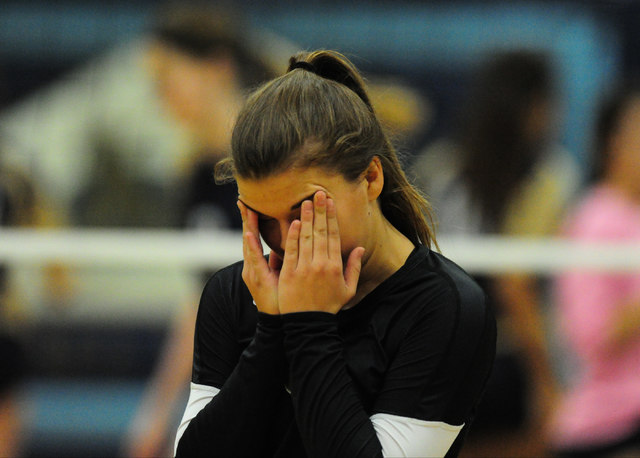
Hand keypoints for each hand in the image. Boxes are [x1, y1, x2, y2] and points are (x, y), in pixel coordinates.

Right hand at [238, 201, 280, 314]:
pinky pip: (255, 259)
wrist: (278, 321)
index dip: (252, 220)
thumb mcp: (281, 274)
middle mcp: (252, 265)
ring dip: (247, 226)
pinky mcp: (256, 278)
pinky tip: (248, 233)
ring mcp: (252, 271)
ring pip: (248, 245)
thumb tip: (291, 240)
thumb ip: (281, 258)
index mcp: (258, 263)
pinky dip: (251, 245)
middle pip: (248, 237)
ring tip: (246, 210)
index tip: (249, 203)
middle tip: (243, 200)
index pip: (255, 237)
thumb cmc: (281, 297)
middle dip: (246, 218)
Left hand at [278, 191, 364, 314]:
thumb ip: (353, 267)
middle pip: (320, 232)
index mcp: (335, 266)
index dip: (331, 217)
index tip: (330, 202)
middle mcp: (320, 265)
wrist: (308, 324)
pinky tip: (294, 222)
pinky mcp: (289, 274)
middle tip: (318, 194)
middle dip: (319, 211)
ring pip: (305, 238)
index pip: (333, 236)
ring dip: (306, 218)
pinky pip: (291, 250)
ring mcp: (304, 268)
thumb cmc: (329, 306)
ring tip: (306, 203)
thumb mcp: (348, 289)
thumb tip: (359, 248)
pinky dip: (292, 236)